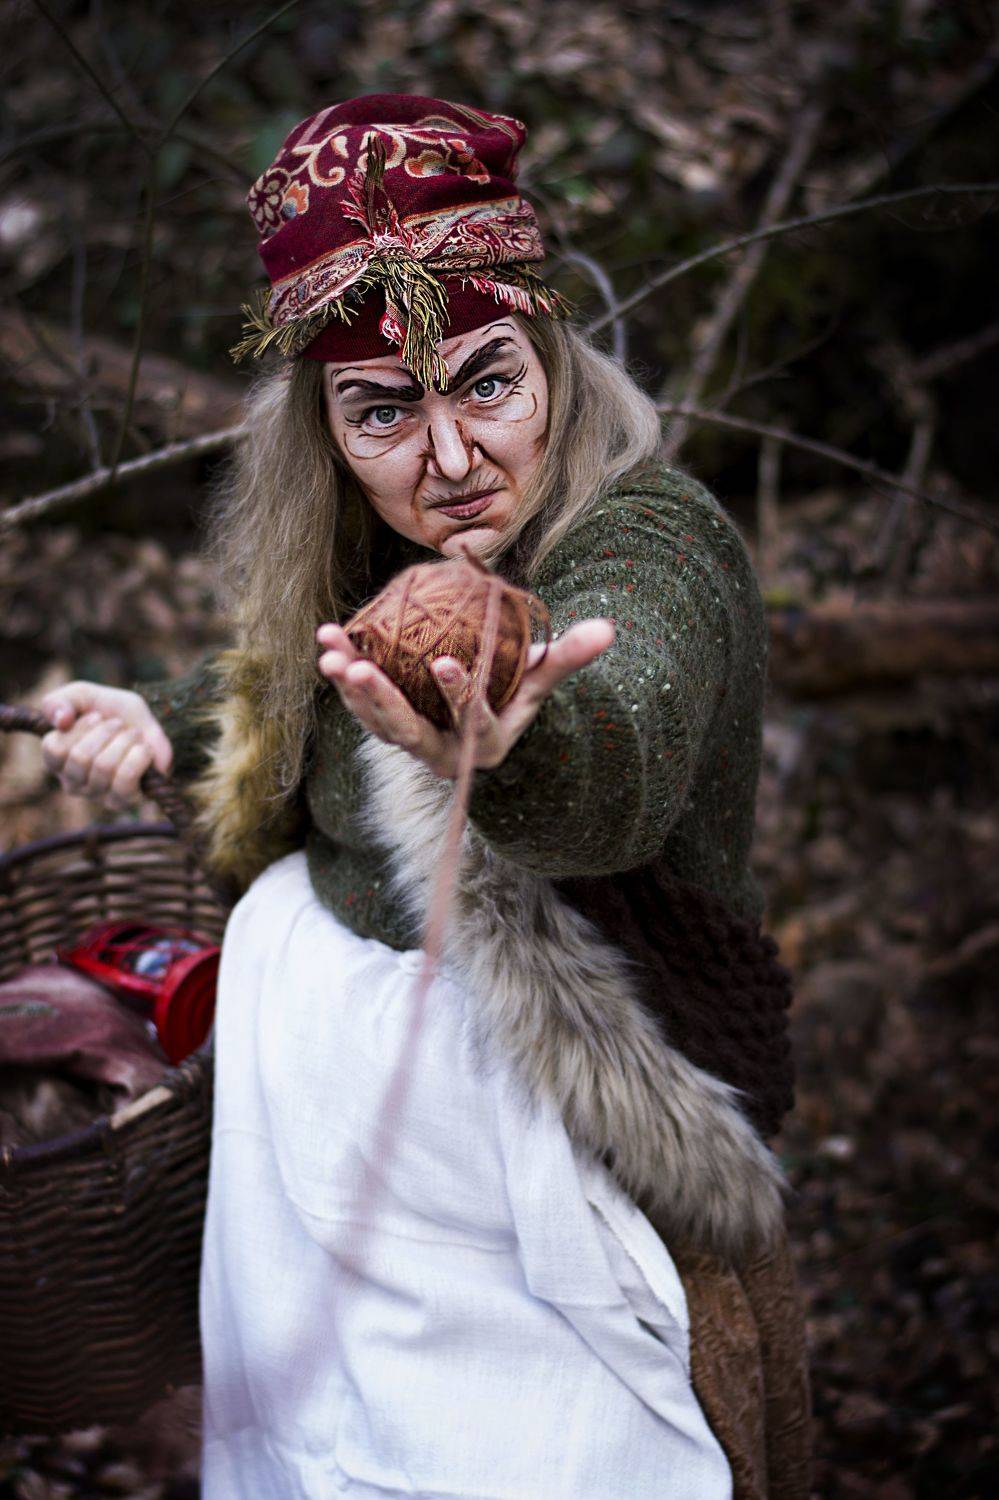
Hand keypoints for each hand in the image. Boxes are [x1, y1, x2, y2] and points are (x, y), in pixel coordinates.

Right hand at [39, 682, 172, 808]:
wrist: (150, 726)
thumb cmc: (112, 712)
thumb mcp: (84, 695)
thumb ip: (61, 700)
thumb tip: (60, 720)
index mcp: (57, 760)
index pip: (54, 749)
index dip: (80, 727)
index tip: (96, 715)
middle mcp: (72, 782)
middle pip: (80, 757)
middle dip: (106, 731)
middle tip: (119, 724)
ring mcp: (97, 795)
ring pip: (104, 766)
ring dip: (125, 740)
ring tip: (133, 734)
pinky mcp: (123, 801)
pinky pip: (126, 779)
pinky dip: (139, 756)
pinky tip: (144, 750)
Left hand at [316, 617, 614, 779]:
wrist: (484, 723)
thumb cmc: (517, 695)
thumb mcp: (542, 681)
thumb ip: (567, 656)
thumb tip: (609, 627)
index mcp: (486, 743)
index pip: (473, 721)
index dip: (460, 695)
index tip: (445, 662)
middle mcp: (443, 753)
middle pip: (408, 731)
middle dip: (382, 699)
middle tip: (358, 667)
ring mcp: (411, 744)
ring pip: (376, 722)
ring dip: (350, 688)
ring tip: (330, 652)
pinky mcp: (386, 731)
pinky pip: (360, 708)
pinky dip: (343, 679)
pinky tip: (328, 644)